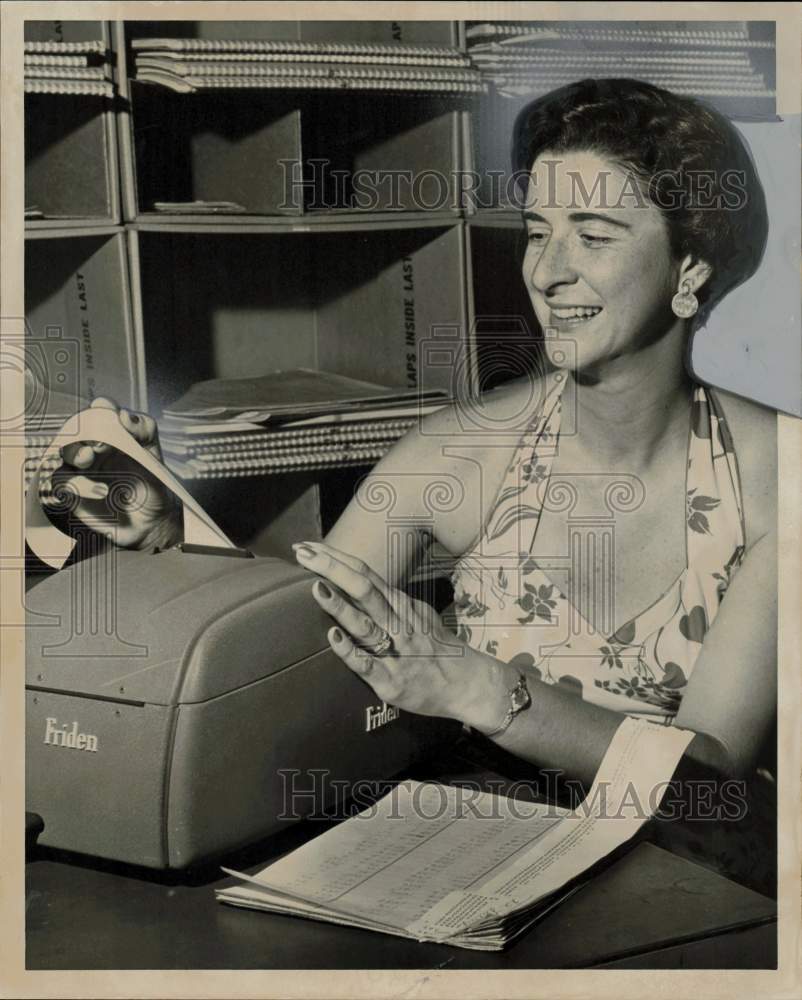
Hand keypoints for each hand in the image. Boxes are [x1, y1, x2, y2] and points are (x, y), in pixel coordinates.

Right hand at [41, 397, 181, 551]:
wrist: (151, 524)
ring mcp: (82, 469)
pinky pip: (62, 480)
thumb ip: (145, 432)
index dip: (101, 407)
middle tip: (95, 441)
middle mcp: (96, 448)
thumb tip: (124, 415)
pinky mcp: (73, 490)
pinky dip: (77, 483)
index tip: (105, 409)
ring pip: (65, 451)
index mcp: (116, 436)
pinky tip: (99, 491)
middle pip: (78, 429)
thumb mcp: (157, 459)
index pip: (103, 412)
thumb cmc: (154, 488)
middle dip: (82, 431)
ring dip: (73, 452)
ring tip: (87, 459)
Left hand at [292, 540, 510, 726]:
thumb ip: (388, 600)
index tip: (309, 546)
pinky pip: (367, 664)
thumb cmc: (435, 647)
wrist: (467, 684)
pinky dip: (350, 650)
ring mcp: (395, 651)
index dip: (337, 558)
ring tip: (316, 587)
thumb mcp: (416, 614)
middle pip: (364, 589)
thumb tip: (357, 582)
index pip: (365, 574)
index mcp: (401, 604)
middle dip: (332, 569)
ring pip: (365, 624)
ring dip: (340, 606)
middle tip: (303, 554)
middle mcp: (397, 622)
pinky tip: (332, 637)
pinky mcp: (391, 680)